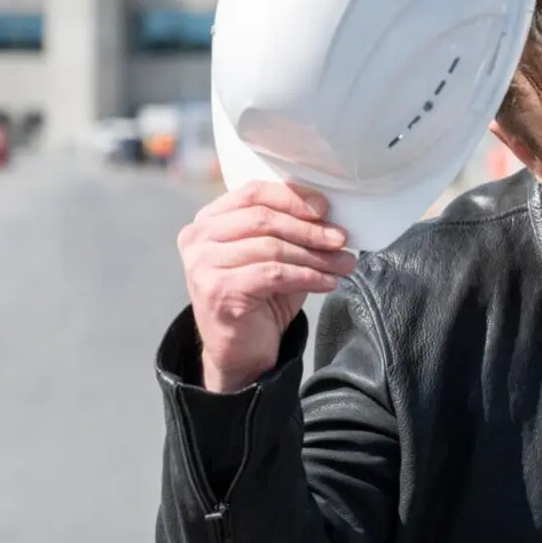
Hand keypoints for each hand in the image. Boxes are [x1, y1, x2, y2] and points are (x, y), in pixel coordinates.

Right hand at [178, 181, 356, 391]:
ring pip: (272, 248)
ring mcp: (203, 264)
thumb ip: (291, 231)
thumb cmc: (260, 296)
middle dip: (310, 229)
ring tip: (343, 264)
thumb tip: (332, 216)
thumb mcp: (275, 255)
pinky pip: (274, 274)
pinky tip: (329, 282)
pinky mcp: (218, 290)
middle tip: (342, 239)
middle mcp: (198, 238)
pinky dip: (308, 276)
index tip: (326, 207)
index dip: (293, 198)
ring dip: (315, 256)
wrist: (241, 350)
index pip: (253, 193)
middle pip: (264, 219)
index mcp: (208, 220)